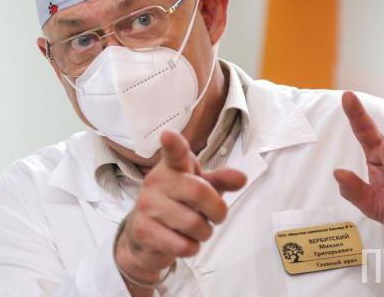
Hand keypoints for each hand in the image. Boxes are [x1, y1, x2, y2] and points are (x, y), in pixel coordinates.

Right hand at [115, 131, 246, 288]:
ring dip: (204, 233)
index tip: (168, 135)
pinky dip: (191, 247)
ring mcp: (147, 206)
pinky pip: (183, 245)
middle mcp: (156, 181)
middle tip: (215, 216)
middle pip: (199, 193)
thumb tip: (241, 177)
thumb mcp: (200, 188)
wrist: (141, 237)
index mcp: (172, 167)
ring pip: (194, 224)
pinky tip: (182, 241)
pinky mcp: (144, 231)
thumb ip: (220, 181)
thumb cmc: (175, 205)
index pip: (174, 152)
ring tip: (194, 230)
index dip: (173, 144)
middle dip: (217, 211)